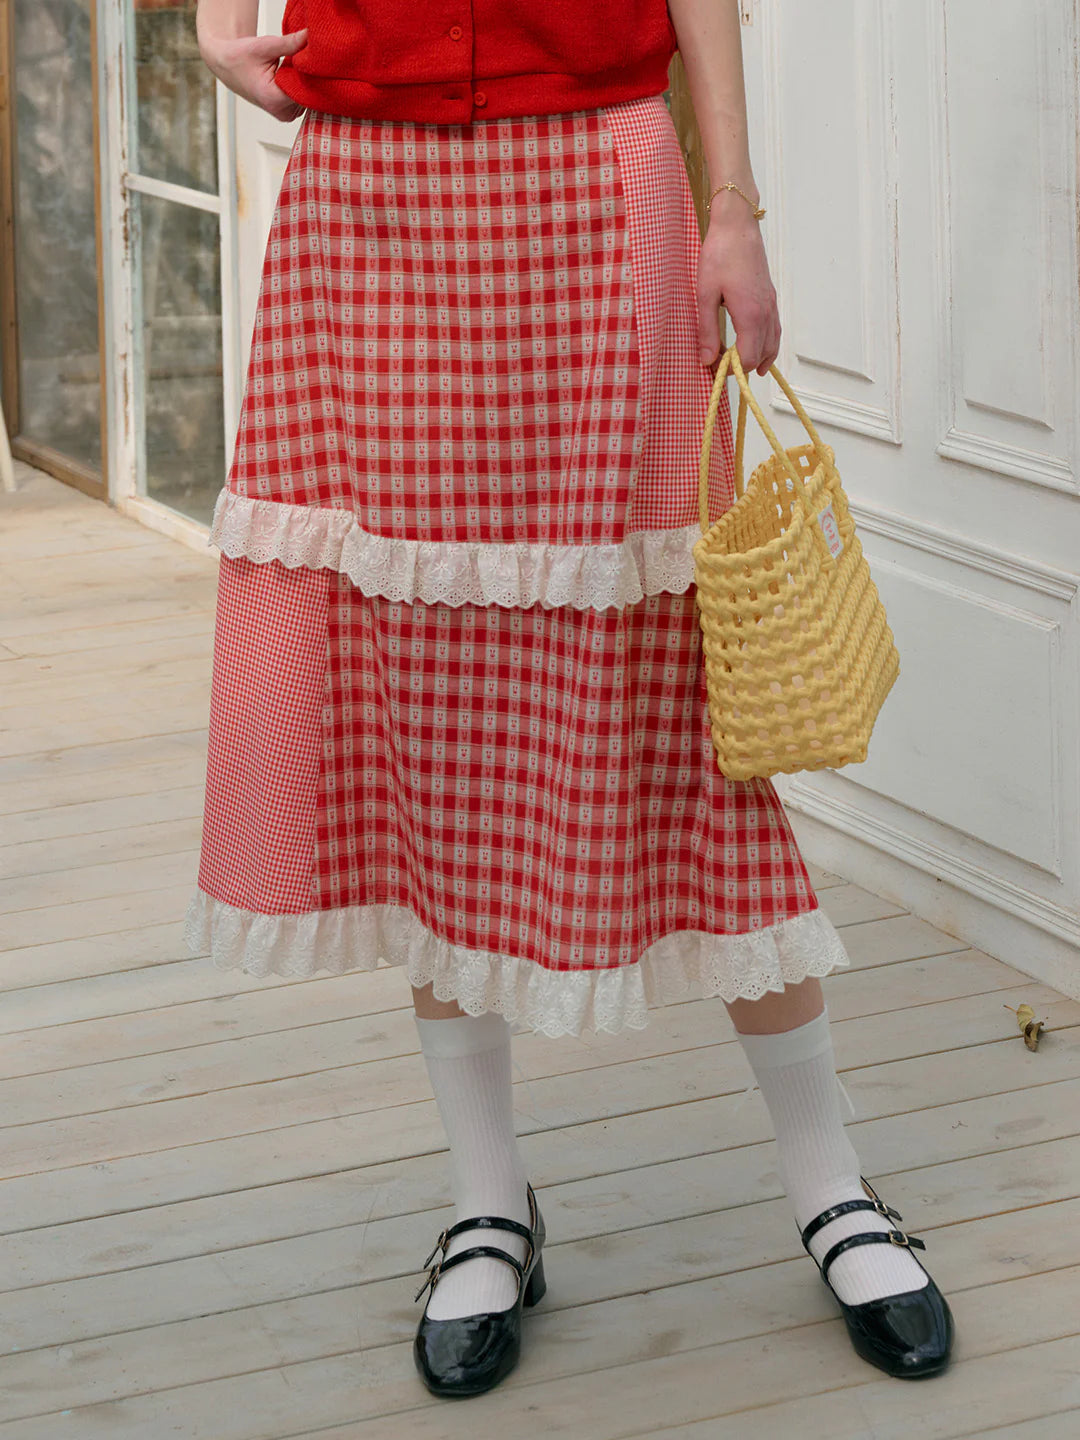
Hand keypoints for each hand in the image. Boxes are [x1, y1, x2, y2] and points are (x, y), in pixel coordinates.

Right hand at [196, 24, 309, 122]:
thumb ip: (289, 43)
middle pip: (308, 93)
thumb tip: (310, 35)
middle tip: (297, 57)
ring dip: (304, 79)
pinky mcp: (289, 112)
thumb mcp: (264, 46)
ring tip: (289, 65)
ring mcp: (286, 115)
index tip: (307, 56)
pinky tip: (291, 74)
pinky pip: (303, 97)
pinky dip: (300, 85)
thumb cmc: (241, 56)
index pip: (306, 87)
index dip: (309, 70)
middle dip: (307, 74)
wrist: (228, 65)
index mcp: (273, 99)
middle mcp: (281, 112)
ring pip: (307, 96)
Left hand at [696, 207, 780, 376]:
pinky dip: (768, 343)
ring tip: (745, 369)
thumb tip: (706, 359)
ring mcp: (771, 304)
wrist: (737, 226)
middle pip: (762, 353)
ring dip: (760, 358)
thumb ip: (706, 330)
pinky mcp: (770, 296)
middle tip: (725, 370)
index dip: (733, 370)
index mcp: (751, 315)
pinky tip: (759, 346)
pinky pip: (775, 328)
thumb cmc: (720, 255)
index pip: (747, 357)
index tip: (716, 370)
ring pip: (773, 342)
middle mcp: (766, 312)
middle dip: (745, 366)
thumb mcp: (705, 294)